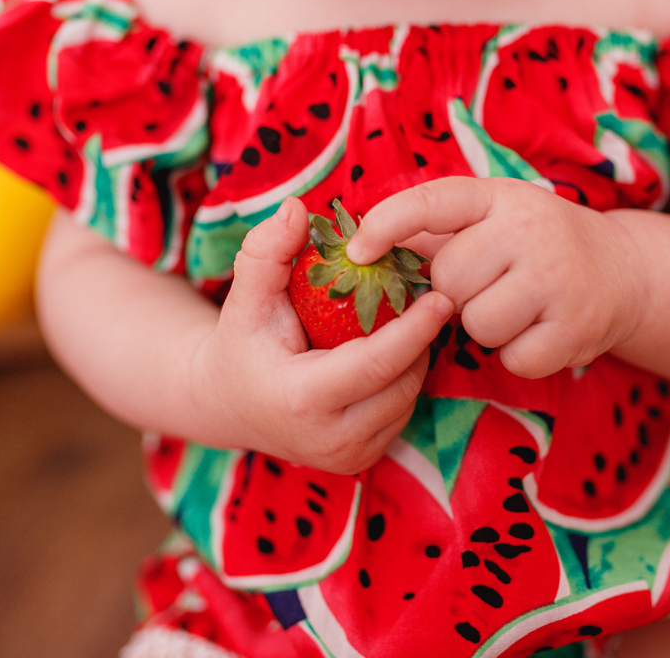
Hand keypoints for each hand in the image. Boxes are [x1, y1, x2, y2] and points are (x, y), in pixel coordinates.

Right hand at [194, 197, 453, 473]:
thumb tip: (295, 208)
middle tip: (430, 295)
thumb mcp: (247, 295)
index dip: (415, 329)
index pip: (377, 364)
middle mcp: (329, 439)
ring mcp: (347, 456)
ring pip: (408, 399)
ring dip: (416, 358)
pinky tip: (395, 349)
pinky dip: (404, 380)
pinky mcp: (360, 461)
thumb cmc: (241, 341)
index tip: (441, 295)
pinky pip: (401, 413)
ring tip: (411, 318)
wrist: (227, 403)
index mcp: (301, 400)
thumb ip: (267, 251)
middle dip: (421, 339)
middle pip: (402, 383)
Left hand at [346, 177, 644, 378]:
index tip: (357, 251)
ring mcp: (557, 278)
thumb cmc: (532, 247)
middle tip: (491, 285)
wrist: (622, 271)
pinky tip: (540, 330)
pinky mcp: (576, 327)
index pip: (430, 202)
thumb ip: (432, 233)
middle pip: (448, 280)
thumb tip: (360, 253)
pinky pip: (512, 358)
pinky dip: (519, 354)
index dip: (386, 226)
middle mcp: (530, 229)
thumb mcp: (491, 219)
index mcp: (499, 196)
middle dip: (456, 294)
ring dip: (486, 327)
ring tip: (516, 307)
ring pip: (477, 323)